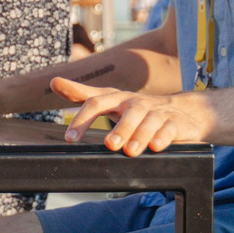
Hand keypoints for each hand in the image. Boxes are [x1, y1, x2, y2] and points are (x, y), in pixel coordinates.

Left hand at [53, 77, 212, 154]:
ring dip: (140, 135)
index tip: (70, 138)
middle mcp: (136, 104)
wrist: (180, 110)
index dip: (82, 119)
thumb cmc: (135, 107)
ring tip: (130, 151)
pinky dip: (163, 137)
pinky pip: (170, 128)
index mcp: (117, 99)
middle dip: (120, 128)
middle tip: (110, 144)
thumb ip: (81, 93)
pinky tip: (156, 146)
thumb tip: (53, 81)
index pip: (96, 102)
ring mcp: (157, 113)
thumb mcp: (108, 99)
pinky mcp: (175, 123)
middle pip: (129, 112)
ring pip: (149, 121)